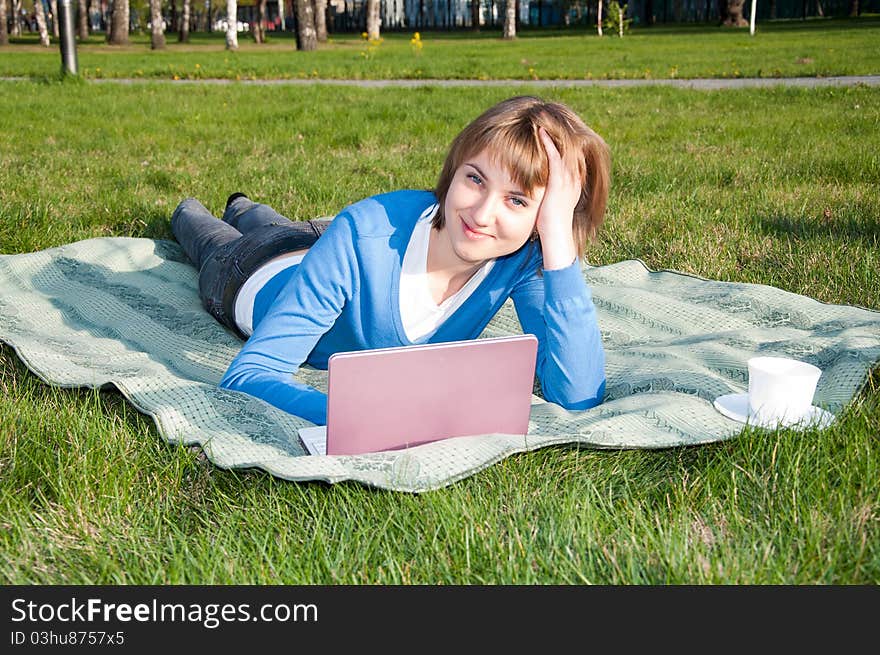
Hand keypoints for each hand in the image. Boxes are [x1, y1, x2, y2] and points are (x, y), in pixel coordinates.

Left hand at [536, 127, 579, 269]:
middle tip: (545, 114)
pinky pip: (555, 157)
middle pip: (567, 146)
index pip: (566, 154)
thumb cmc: (548, 227)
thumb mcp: (547, 204)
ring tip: (541, 117)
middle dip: (557, 130)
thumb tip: (532, 189)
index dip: (558, 140)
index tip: (546, 128)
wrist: (555, 239)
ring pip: (562, 147)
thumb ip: (542, 193)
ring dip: (552, 132)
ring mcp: (568, 180)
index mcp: (572, 182)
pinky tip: (540, 131)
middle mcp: (573, 178)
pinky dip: (548, 143)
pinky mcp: (560, 183)